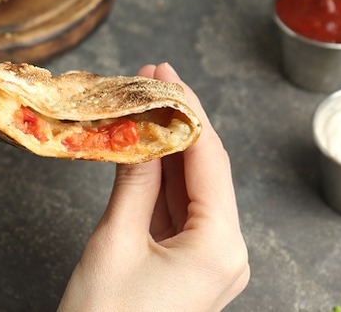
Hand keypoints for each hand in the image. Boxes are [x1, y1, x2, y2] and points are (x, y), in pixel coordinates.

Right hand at [58, 63, 248, 311]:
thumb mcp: (115, 243)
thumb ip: (133, 182)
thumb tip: (139, 132)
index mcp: (220, 247)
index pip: (209, 160)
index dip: (186, 110)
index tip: (164, 76)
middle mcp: (225, 253)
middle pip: (205, 170)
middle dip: (178, 122)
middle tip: (151, 79)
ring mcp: (208, 260)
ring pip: (191, 188)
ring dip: (168, 147)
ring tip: (144, 102)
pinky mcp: (188, 265)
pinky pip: (178, 211)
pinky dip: (160, 178)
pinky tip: (143, 147)